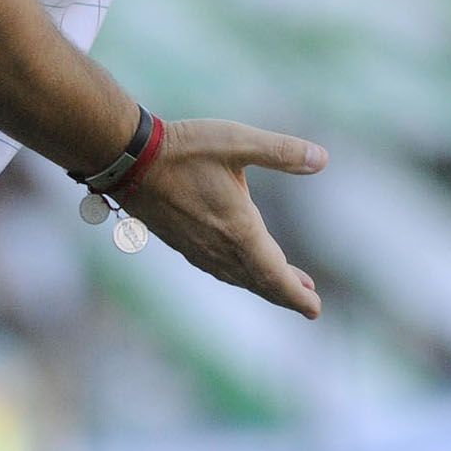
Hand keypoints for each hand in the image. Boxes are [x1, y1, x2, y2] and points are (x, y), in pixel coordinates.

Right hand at [119, 116, 327, 316]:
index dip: (295, 294)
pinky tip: (241, 268)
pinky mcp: (182, 242)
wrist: (128, 160)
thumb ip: (281, 151)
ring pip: (237, 277)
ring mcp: (197, 248)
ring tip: (285, 287)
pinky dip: (239, 276)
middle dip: (285, 294)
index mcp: (238, 228)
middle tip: (309, 304)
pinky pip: (217, 269)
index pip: (273, 273)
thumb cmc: (185, 148)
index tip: (314, 309)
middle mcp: (218, 246)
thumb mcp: (238, 141)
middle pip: (258, 281)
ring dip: (263, 285)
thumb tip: (322, 159)